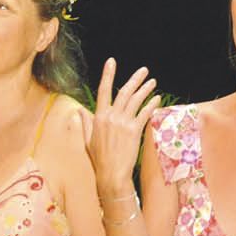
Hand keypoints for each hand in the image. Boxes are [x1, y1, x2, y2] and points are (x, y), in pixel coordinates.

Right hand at [86, 57, 158, 197]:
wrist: (111, 174)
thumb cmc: (98, 159)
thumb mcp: (87, 140)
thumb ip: (85, 122)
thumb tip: (78, 110)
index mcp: (98, 117)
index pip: (103, 90)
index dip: (107, 74)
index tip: (111, 61)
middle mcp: (111, 117)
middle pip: (124, 92)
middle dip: (136, 79)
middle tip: (144, 70)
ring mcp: (123, 123)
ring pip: (136, 100)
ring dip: (145, 89)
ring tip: (152, 82)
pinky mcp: (134, 131)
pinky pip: (145, 113)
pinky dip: (152, 105)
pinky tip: (157, 99)